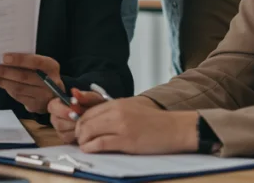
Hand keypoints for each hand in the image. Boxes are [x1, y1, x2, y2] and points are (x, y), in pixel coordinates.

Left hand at [0, 53, 62, 113]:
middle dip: (4, 71)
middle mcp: (50, 82)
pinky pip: (18, 97)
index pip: (36, 62)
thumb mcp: (41, 64)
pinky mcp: (36, 106)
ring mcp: (43, 96)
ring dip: (2, 81)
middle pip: (24, 76)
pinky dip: (6, 88)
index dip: (20, 60)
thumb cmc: (42, 74)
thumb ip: (28, 60)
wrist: (53, 94)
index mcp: (51, 67)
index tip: (4, 57)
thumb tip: (4, 57)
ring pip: (19, 88)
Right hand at [48, 89, 107, 143]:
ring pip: (62, 132)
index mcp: (59, 103)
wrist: (103, 117)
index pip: (52, 106)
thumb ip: (85, 96)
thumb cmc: (96, 106)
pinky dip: (77, 136)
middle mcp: (56, 116)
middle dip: (71, 122)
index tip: (75, 113)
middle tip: (83, 121)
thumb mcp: (94, 99)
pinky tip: (84, 132)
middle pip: (57, 122)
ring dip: (75, 129)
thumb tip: (74, 91)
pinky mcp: (65, 138)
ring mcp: (60, 128)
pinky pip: (67, 139)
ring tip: (86, 125)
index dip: (62, 111)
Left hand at [75, 96, 197, 153]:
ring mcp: (121, 126)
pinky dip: (90, 147)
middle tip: (80, 140)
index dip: (80, 122)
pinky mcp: (126, 140)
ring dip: (82, 141)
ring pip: (89, 131)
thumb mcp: (132, 108)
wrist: (175, 128)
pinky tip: (89, 149)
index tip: (80, 130)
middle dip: (79, 132)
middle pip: (85, 121)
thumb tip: (96, 120)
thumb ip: (114, 111)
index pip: (89, 112)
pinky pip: (100, 143)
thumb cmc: (155, 120)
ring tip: (85, 146)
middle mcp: (116, 112)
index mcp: (117, 103)